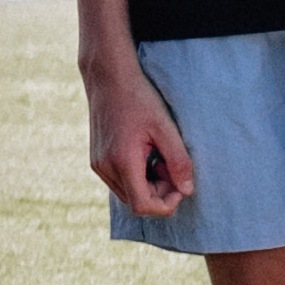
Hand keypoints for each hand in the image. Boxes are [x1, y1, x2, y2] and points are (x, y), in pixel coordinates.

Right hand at [83, 57, 196, 221]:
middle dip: (160, 192)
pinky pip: (120, 181)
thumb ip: (179, 162)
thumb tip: (187, 190)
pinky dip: (137, 176)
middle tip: (172, 166)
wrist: (108, 78)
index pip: (143, 206)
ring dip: (149, 185)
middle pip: (136, 201)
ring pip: (128, 192)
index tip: (180, 184)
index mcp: (122, 161)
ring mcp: (98, 164)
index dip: (166, 204)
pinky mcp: (97, 160)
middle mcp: (105, 168)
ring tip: (160, 158)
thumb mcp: (166, 128)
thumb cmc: (139, 99)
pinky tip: (146, 154)